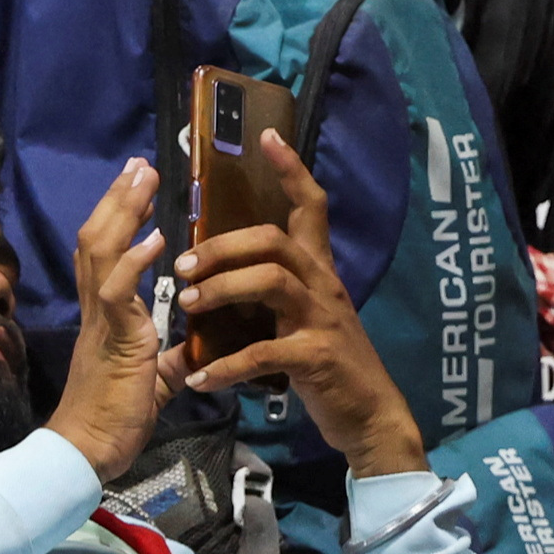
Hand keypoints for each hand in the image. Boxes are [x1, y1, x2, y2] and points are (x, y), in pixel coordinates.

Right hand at [46, 159, 178, 481]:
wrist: (88, 452)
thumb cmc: (115, 418)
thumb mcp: (151, 381)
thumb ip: (166, 361)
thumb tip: (188, 354)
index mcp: (107, 315)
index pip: (106, 252)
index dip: (121, 217)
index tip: (139, 187)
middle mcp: (97, 309)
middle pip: (98, 237)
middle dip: (120, 199)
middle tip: (141, 165)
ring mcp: (101, 320)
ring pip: (100, 251)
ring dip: (123, 212)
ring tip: (143, 180)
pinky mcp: (112, 339)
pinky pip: (116, 291)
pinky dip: (134, 261)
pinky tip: (154, 238)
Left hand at [172, 133, 427, 475]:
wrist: (369, 416)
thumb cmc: (332, 365)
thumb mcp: (309, 316)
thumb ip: (278, 290)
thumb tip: (230, 269)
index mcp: (319, 271)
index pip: (310, 207)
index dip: (291, 170)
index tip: (267, 137)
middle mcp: (323, 286)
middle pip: (275, 240)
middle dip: (224, 245)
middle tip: (184, 263)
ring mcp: (321, 320)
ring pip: (270, 282)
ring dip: (221, 289)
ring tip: (186, 304)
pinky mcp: (315, 358)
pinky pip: (263, 353)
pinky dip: (225, 366)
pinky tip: (199, 379)